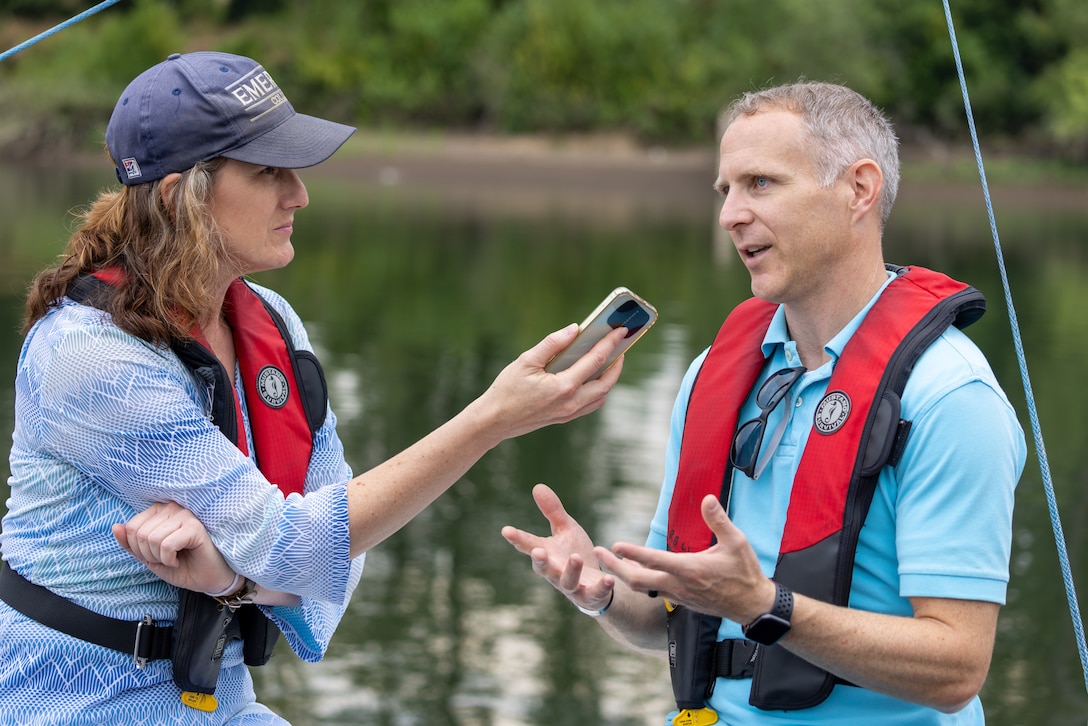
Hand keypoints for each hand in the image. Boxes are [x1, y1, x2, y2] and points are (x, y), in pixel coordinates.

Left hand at [112, 501, 236, 594]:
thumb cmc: (183, 565)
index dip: (138, 549)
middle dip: (149, 555)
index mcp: (159, 511)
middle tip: (166, 559)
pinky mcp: (195, 527)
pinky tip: (181, 559)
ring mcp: (185, 515)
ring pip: (152, 539)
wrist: (209, 579)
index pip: (131, 526)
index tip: (156, 555)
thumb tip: (115, 526)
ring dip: (159, 558)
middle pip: (140, 533)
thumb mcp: (149, 557)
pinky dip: (169, 559)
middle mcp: (172, 508)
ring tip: (174, 558)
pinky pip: (167, 544)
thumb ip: (131, 543)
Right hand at [473, 324, 626, 443]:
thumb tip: (574, 329)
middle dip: (617, 364)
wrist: (494, 421)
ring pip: (601, 397)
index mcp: (563, 387)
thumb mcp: (526, 361)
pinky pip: (591, 404)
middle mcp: (571, 403)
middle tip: (620, 346)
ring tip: (610, 361)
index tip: (621, 330)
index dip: (610, 343)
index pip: (595, 360)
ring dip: (609, 379)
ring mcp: (569, 413)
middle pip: (606, 383)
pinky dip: (598, 391)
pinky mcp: (564, 418)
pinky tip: (593, 378)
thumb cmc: (507, 390)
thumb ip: (552, 344)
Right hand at [501, 483, 614, 611]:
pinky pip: (595, 593)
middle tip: (538, 551)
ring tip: (576, 558)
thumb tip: (537, 486)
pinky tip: (609, 579)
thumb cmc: (575, 553)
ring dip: (571, 571)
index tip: (506, 530)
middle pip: (544, 569)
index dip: (517, 538)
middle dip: (540, 561)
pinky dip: (601, 587)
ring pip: (567, 582)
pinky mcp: (590, 596)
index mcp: (546, 554)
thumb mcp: (565, 529)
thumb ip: (552, 512)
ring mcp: (572, 586)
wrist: (596, 582)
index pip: (528, 545)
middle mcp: (554, 572)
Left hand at [595, 494, 775, 624]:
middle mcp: (679, 584)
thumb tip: (707, 498)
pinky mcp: (680, 600)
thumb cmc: (745, 572)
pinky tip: (630, 572)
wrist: (752, 605)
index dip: (632, 552)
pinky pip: (652, 591)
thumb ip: (719, 520)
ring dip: (622, 575)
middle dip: (615, 567)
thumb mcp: (737, 542)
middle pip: (637, 580)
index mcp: (690, 569)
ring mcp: (677, 595)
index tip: (615, 544)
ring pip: (642, 588)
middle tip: (598, 553)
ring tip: (608, 561)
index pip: (654, 560)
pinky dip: (637, 582)